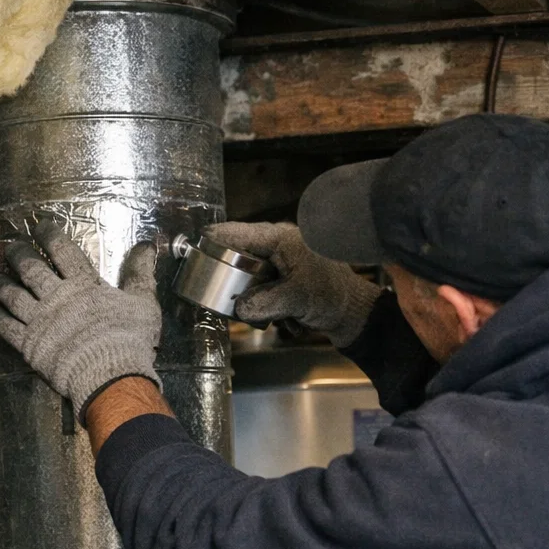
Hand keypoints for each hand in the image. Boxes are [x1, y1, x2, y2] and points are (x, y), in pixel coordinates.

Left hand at [0, 224, 161, 421]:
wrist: (109, 373)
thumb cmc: (129, 338)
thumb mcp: (142, 302)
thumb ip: (140, 273)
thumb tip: (146, 245)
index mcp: (83, 284)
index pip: (63, 251)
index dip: (49, 236)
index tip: (38, 227)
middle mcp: (57, 297)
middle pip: (32, 269)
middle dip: (19, 255)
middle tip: (10, 247)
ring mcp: (40, 320)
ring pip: (14, 296)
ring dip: (3, 284)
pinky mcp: (29, 344)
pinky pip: (7, 327)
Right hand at [203, 222, 379, 347]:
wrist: (354, 314)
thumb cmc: (331, 298)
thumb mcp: (295, 299)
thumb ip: (262, 303)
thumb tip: (237, 308)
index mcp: (281, 239)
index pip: (238, 233)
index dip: (214, 238)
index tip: (193, 245)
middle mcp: (279, 244)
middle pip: (239, 255)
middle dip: (236, 279)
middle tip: (232, 297)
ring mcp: (281, 259)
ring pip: (248, 274)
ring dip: (254, 296)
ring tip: (274, 313)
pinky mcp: (283, 275)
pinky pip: (260, 285)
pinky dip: (265, 302)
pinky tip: (284, 316)